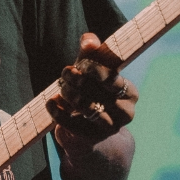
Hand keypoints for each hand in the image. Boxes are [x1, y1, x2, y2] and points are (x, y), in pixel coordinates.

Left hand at [45, 33, 137, 157]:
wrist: (91, 132)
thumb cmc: (92, 92)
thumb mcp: (92, 72)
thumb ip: (90, 53)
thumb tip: (88, 39)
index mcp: (129, 93)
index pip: (113, 78)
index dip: (94, 70)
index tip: (79, 64)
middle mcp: (125, 113)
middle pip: (100, 93)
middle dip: (78, 80)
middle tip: (65, 73)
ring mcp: (109, 129)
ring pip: (89, 109)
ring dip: (70, 94)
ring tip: (61, 88)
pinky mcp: (91, 140)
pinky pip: (73, 125)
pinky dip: (59, 112)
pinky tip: (50, 102)